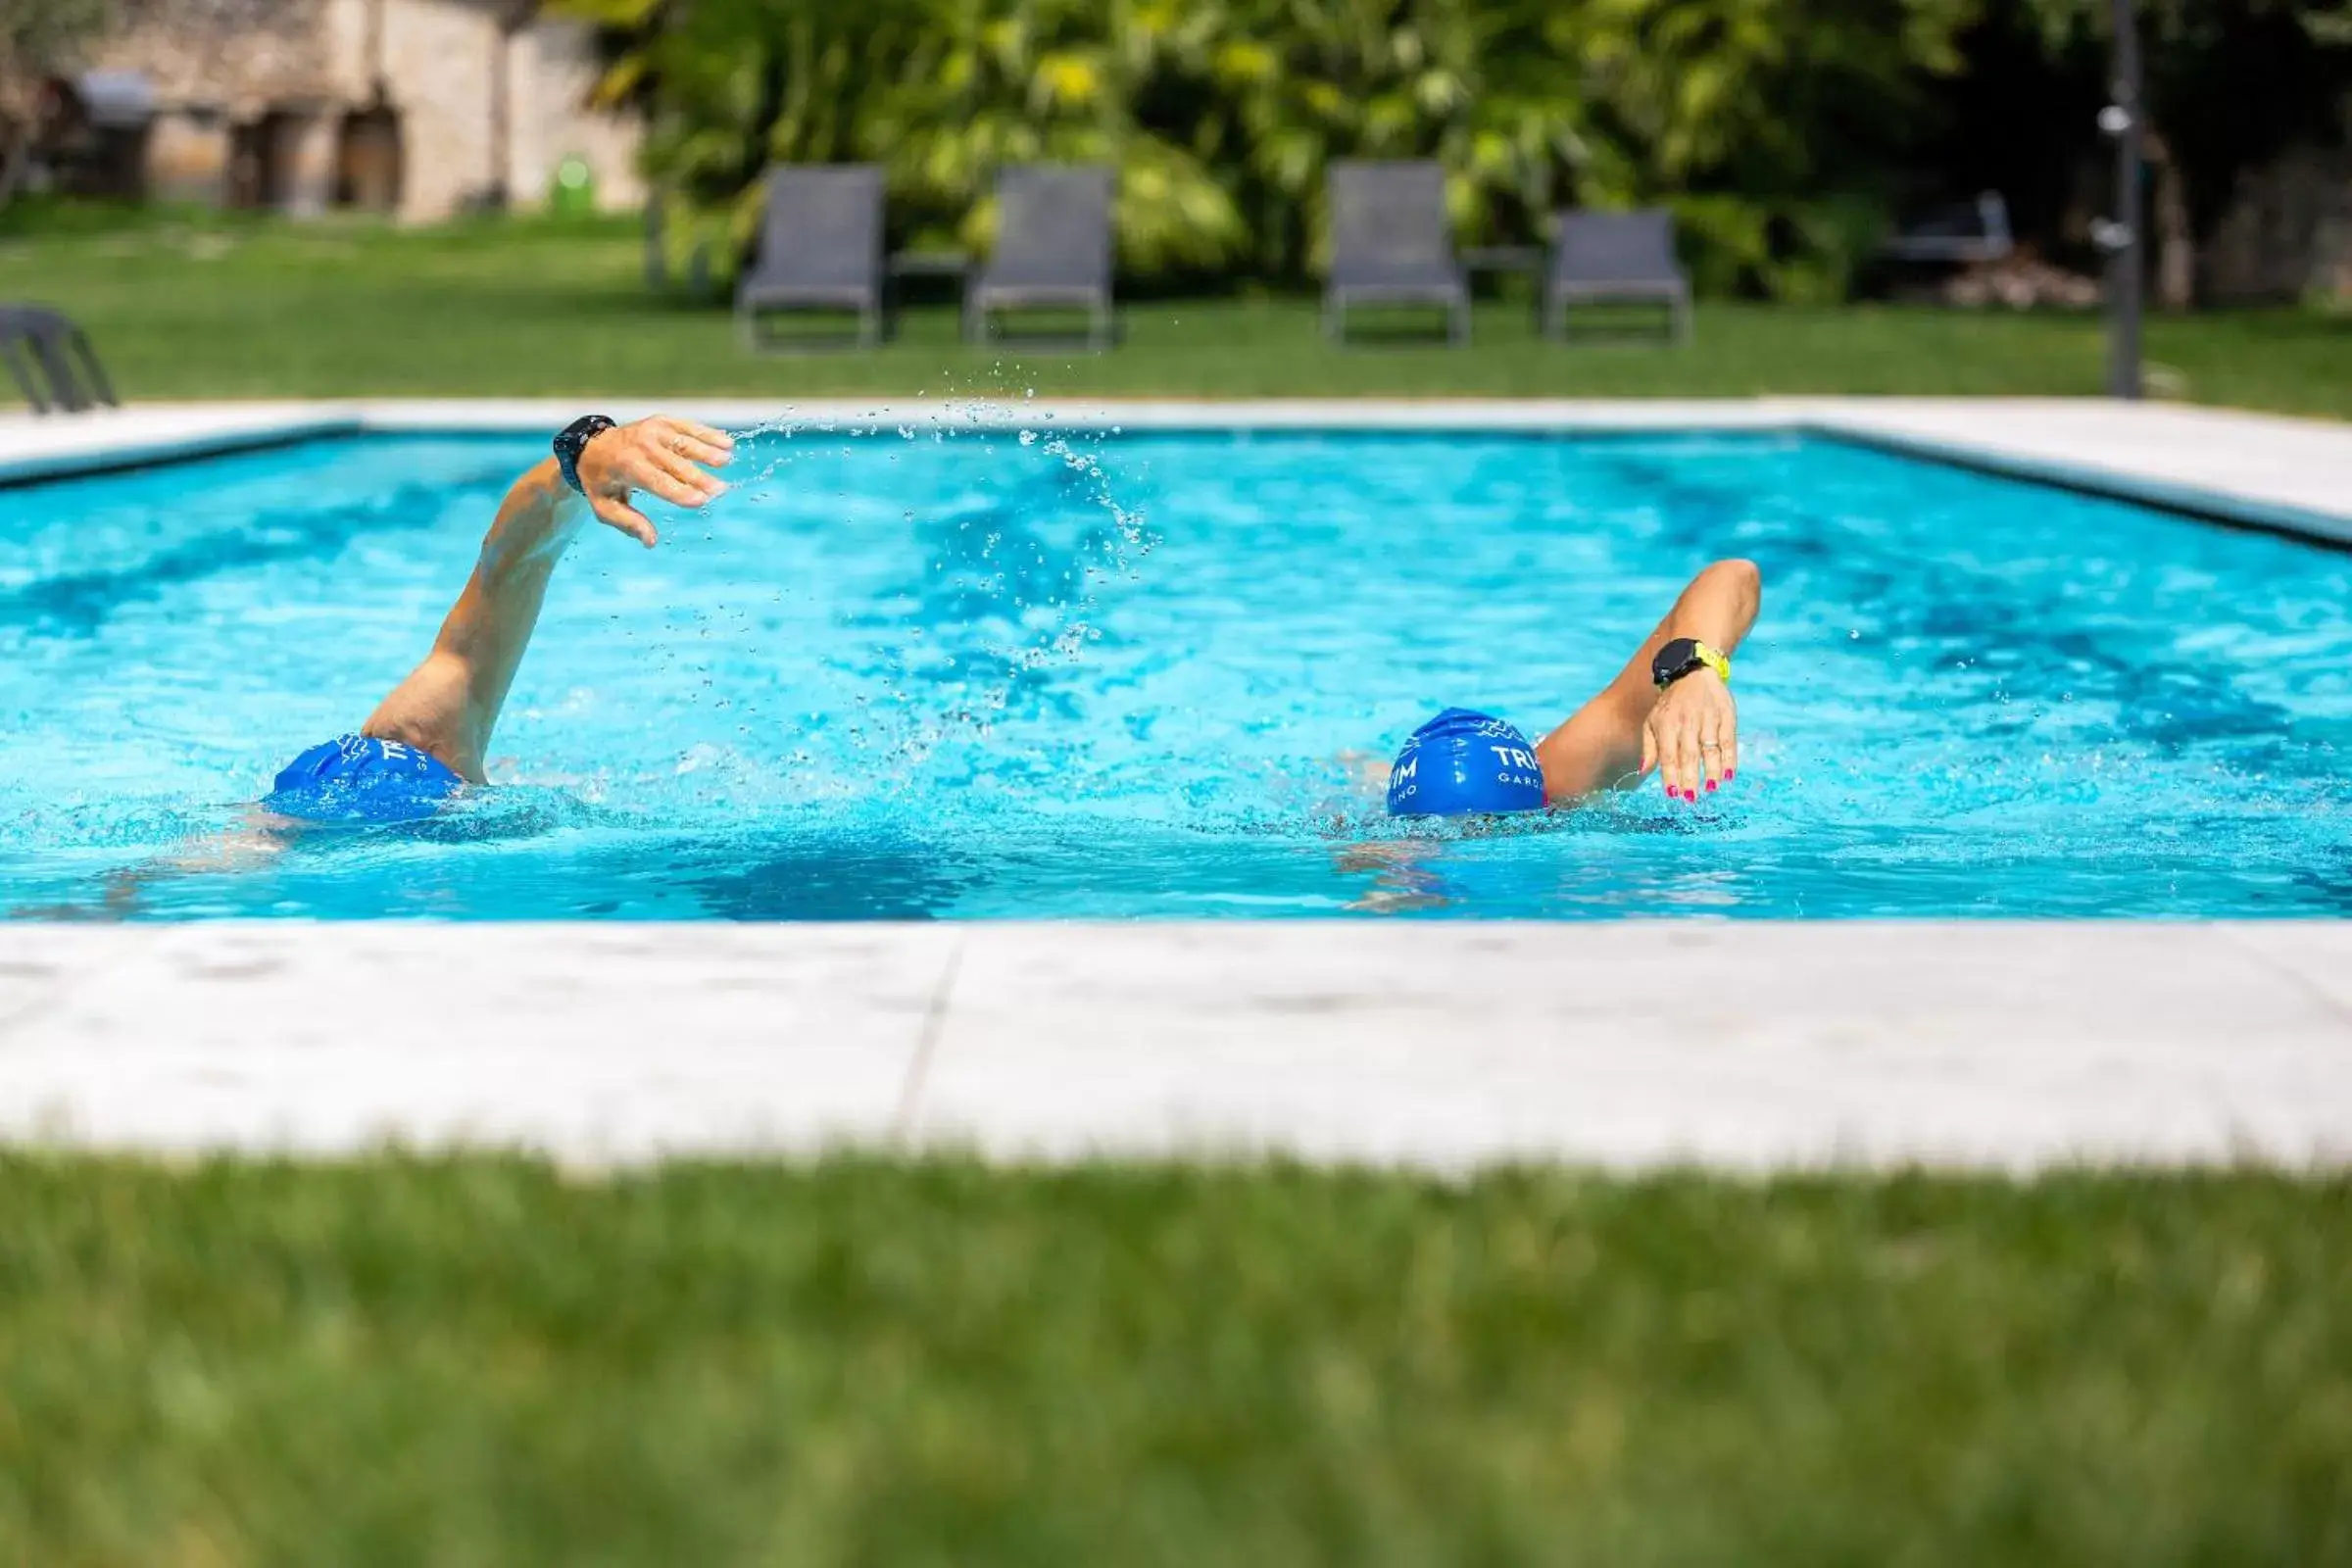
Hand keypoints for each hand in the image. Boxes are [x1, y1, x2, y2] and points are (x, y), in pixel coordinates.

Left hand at [574, 416, 734, 546]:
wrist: (592, 447)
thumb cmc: (602, 483)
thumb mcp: (605, 508)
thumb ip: (628, 523)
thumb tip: (651, 541)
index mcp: (627, 466)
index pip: (658, 482)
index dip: (680, 492)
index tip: (701, 501)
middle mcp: (641, 445)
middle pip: (675, 464)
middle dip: (699, 478)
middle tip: (721, 490)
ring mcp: (652, 430)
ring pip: (684, 442)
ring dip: (706, 451)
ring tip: (726, 460)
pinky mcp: (662, 422)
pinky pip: (687, 428)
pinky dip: (707, 434)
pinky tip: (726, 442)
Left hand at [1640, 669, 1736, 802]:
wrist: (1694, 672)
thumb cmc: (1670, 704)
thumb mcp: (1652, 720)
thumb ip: (1649, 747)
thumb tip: (1643, 771)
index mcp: (1667, 724)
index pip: (1668, 755)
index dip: (1670, 775)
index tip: (1672, 794)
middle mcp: (1688, 721)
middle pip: (1689, 754)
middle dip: (1690, 777)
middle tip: (1691, 797)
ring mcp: (1709, 718)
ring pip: (1711, 749)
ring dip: (1712, 771)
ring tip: (1711, 789)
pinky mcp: (1727, 716)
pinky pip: (1729, 741)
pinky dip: (1730, 759)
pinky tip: (1729, 775)